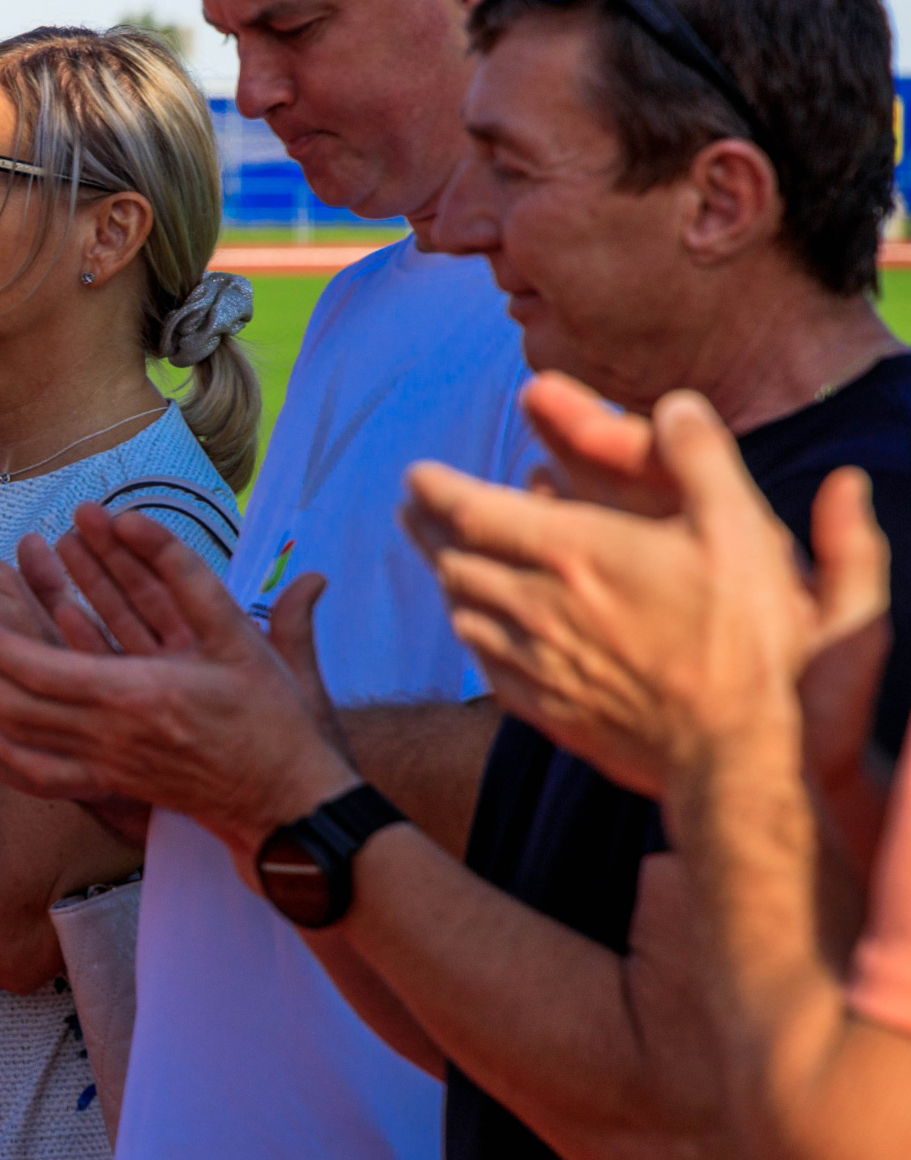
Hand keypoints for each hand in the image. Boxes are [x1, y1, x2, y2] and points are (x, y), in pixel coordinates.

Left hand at [0, 502, 355, 863]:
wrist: (288, 805)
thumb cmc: (274, 720)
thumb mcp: (244, 641)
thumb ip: (197, 578)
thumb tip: (154, 520)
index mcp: (137, 695)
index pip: (43, 669)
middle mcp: (111, 735)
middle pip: (16, 704)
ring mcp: (107, 765)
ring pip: (22, 737)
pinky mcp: (112, 785)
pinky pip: (44, 776)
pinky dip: (8, 752)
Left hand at [401, 388, 890, 800]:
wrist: (738, 755)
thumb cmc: (746, 641)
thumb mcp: (740, 530)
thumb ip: (701, 458)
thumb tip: (676, 404)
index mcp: (572, 553)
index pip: (471, 511)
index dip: (436, 489)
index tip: (416, 475)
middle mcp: (537, 606)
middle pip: (453, 560)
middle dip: (428, 529)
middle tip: (413, 510)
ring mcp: (536, 663)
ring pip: (462, 612)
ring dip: (445, 580)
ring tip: (442, 561)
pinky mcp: (547, 711)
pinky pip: (484, 665)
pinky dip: (472, 635)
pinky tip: (476, 631)